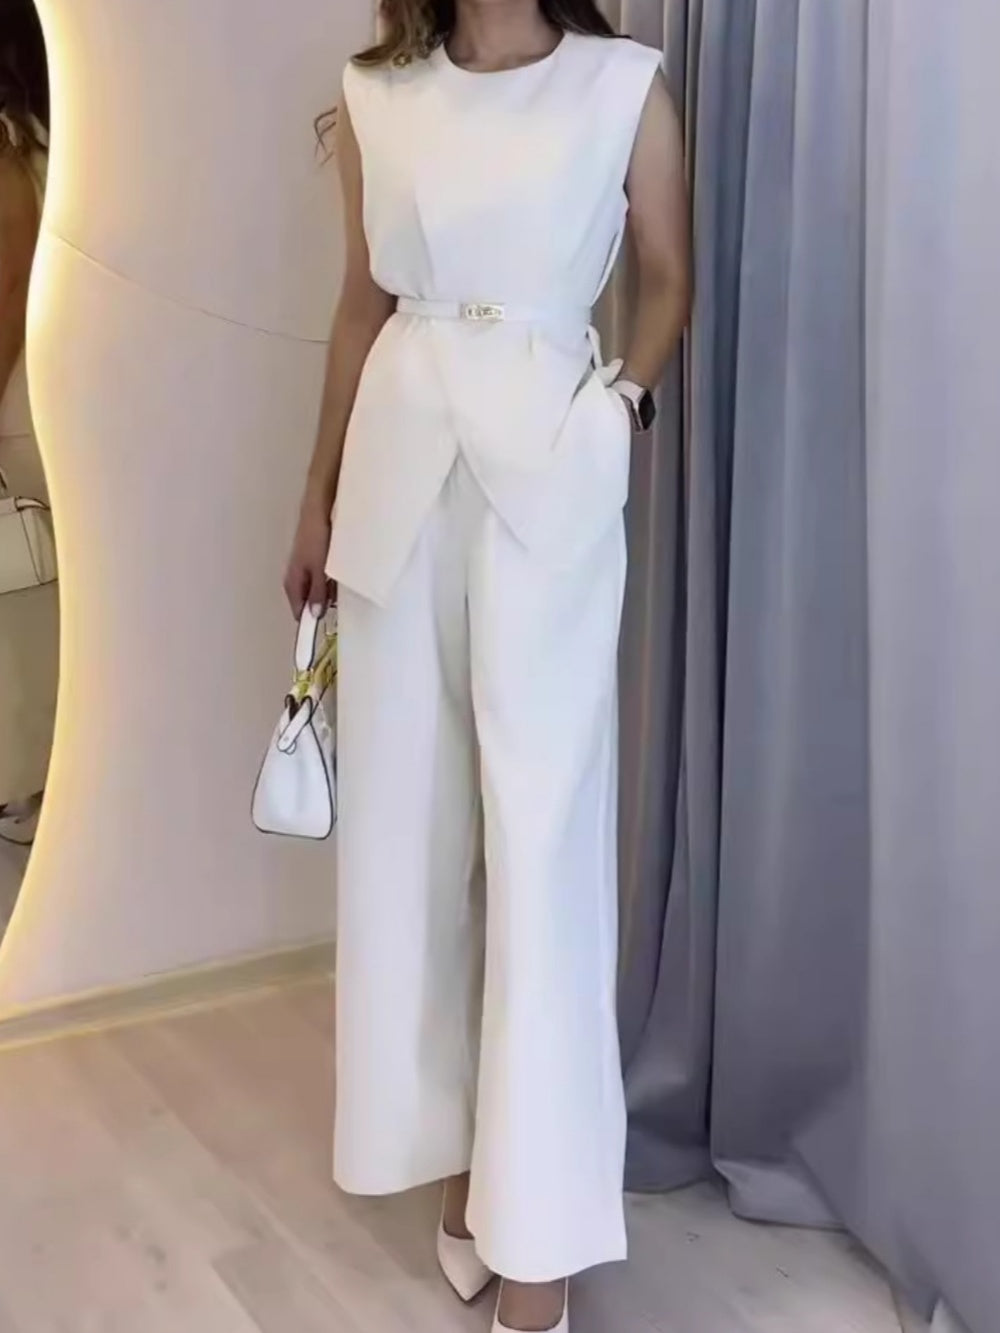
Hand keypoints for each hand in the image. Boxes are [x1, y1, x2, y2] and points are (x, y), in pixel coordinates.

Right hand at [284, 501, 333, 618]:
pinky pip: (322, 578)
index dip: (310, 622)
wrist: (318, 510)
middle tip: (337, 604)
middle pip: (308, 602)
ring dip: (329, 591)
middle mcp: (296, 577)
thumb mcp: (319, 570)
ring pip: (317, 589)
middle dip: (323, 605)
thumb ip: (317, 592)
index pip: (299, 612)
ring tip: (340, 585)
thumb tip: (315, 614)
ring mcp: (305, 568)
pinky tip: (340, 574)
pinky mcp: (314, 560)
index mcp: (292, 582)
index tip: (322, 629)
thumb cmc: (316, 537)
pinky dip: (331, 580)